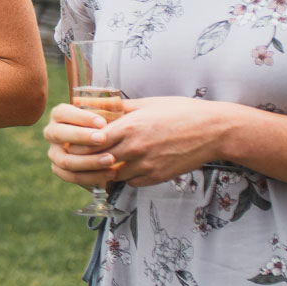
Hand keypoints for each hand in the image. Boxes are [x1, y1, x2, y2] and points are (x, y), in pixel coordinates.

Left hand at [46, 96, 226, 189]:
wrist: (213, 131)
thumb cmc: (181, 112)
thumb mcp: (148, 103)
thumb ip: (121, 108)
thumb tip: (100, 106)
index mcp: (128, 127)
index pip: (89, 141)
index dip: (78, 143)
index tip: (72, 141)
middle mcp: (133, 149)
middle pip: (96, 162)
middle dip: (85, 160)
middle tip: (79, 157)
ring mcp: (145, 166)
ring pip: (111, 175)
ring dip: (104, 171)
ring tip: (100, 164)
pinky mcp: (156, 177)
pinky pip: (130, 182)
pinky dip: (124, 177)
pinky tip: (125, 168)